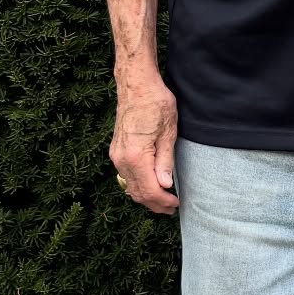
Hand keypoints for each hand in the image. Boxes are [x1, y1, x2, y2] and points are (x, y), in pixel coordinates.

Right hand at [109, 73, 179, 213]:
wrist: (136, 85)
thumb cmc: (155, 104)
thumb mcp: (168, 132)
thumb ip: (165, 161)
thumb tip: (165, 185)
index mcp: (136, 156)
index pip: (150, 190)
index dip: (164, 201)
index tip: (176, 204)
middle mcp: (121, 159)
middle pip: (137, 192)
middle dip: (154, 204)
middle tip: (171, 209)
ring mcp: (116, 155)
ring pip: (129, 186)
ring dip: (145, 196)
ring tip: (163, 201)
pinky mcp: (116, 151)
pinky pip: (125, 176)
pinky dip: (137, 185)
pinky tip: (150, 186)